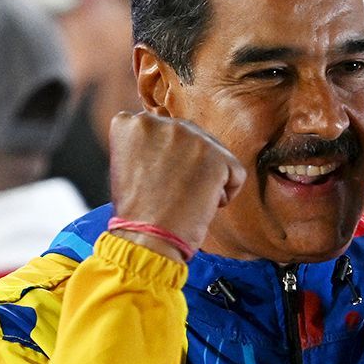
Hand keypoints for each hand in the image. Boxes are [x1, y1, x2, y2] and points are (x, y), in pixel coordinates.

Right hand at [109, 112, 245, 258]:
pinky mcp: (217, 156)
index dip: (165, 160)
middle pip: (192, 138)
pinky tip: (200, 205)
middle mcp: (161, 123)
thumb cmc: (138, 211)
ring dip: (205, 177)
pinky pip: (235, 173)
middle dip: (188, 165)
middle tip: (170, 192)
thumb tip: (173, 132)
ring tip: (182, 198)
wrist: (146, 240)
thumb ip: (149, 142)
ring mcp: (190, 137)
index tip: (155, 180)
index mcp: (133, 124)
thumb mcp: (129, 164)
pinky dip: (224, 194)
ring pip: (214, 154)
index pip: (164, 131)